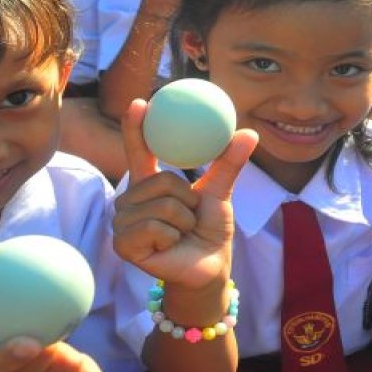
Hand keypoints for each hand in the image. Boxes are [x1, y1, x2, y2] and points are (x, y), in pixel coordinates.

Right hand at [111, 99, 258, 289]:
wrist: (208, 267)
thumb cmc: (209, 230)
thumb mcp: (219, 193)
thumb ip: (228, 163)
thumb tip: (249, 132)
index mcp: (150, 182)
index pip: (139, 149)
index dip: (136, 127)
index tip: (140, 103)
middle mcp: (131, 199)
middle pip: (162, 181)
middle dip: (186, 201)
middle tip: (189, 218)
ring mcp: (123, 221)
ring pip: (161, 205)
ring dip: (182, 222)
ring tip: (180, 233)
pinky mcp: (122, 244)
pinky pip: (153, 227)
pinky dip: (171, 237)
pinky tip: (167, 246)